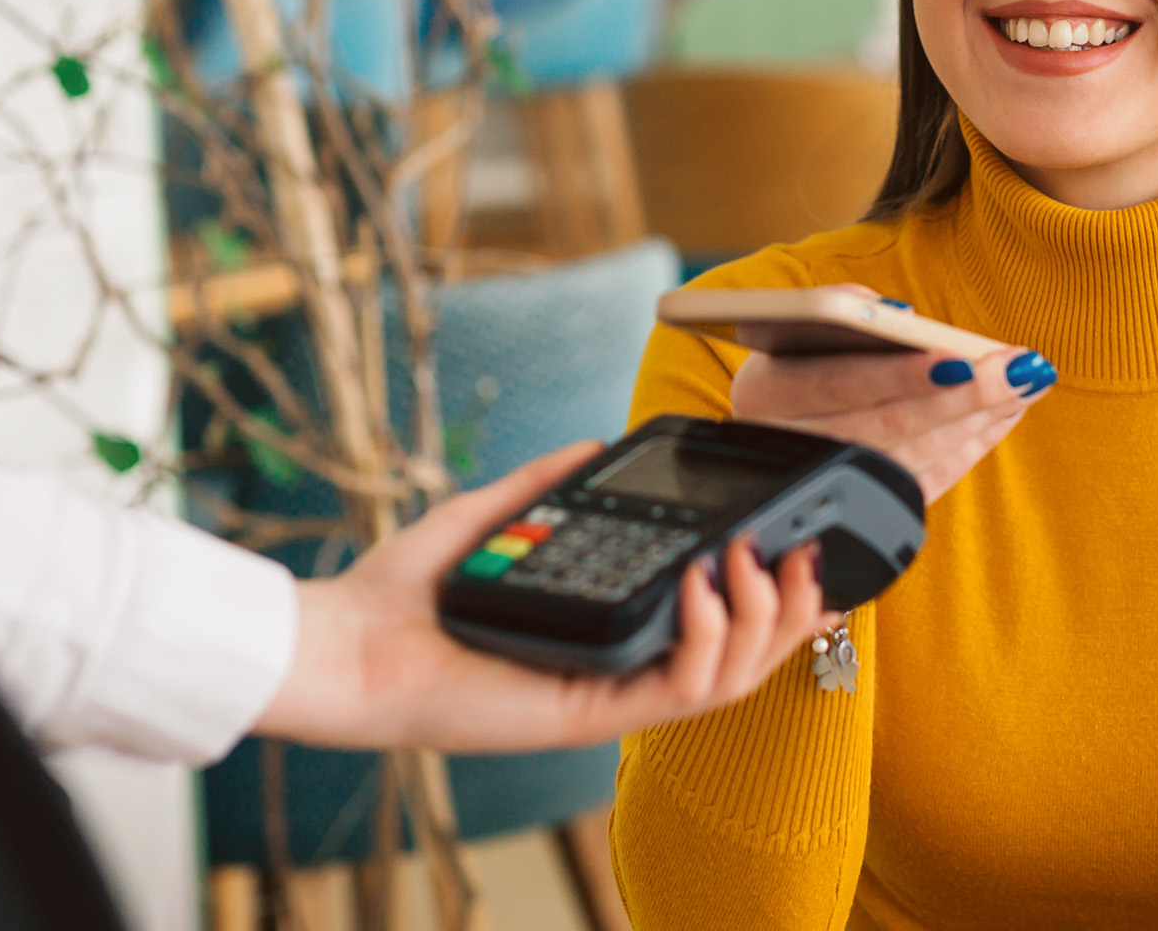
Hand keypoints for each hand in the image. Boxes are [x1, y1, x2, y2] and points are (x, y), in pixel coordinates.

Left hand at [255, 440, 832, 753]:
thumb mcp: (491, 519)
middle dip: (792, 610)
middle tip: (808, 555)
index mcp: (607, 631)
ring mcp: (610, 694)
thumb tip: (591, 444)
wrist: (349, 643)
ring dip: (760, 619)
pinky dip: (704, 636)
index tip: (808, 552)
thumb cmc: (405, 593)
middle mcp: (619, 668)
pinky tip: (700, 581)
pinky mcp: (589, 712)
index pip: (715, 626)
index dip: (775, 600)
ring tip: (753, 558)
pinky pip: (677, 688)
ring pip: (729, 679)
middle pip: (744, 657)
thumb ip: (544, 485)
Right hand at [727, 297, 1055, 502]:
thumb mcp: (793, 329)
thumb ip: (840, 311)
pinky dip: (968, 451)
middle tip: (1021, 370)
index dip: (902, 373)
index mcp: (765, 393)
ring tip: (1025, 384)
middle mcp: (792, 446)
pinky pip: (925, 483)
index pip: (838, 383)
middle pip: (889, 424)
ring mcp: (829, 484)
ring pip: (915, 458)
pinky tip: (1001, 418)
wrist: (772, 430)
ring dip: (978, 421)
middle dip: (964, 396)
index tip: (961, 358)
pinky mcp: (863, 509)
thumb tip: (898, 313)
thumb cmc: (792, 362)